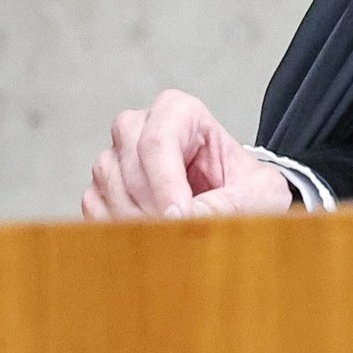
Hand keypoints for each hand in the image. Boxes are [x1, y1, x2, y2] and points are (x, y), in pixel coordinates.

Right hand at [82, 89, 293, 220]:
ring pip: (107, 186)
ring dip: (135, 220)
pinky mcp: (101, 190)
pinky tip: (148, 239)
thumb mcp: (257, 194)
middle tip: (177, 233)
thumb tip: (182, 221)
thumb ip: (226, 205)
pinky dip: (117, 230)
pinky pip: (94, 210)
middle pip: (128, 163)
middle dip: (152, 205)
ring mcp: (116, 158)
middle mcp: (141, 127)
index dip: (166, 183)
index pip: (158, 140)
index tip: (180, 217)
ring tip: (170, 237)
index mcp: (180, 112)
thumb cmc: (247, 190)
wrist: (236, 207)